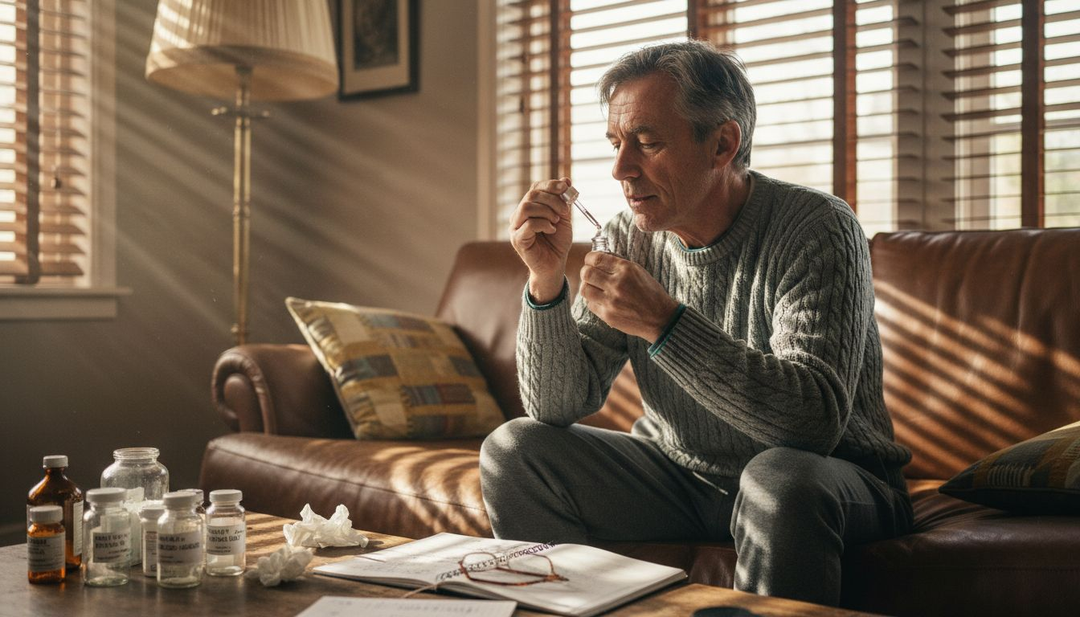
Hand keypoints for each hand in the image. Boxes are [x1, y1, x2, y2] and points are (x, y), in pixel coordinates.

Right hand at [509, 178, 574, 302]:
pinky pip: (528, 224)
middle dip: (552, 200)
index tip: (566, 187)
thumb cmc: (557, 243)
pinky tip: (551, 230)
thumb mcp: (563, 218)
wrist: (555, 265)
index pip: (535, 188)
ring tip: (556, 222)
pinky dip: (544, 224)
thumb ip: (563, 201)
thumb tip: (566, 180)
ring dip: (547, 211)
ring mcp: (515, 227)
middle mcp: (519, 215)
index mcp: (529, 208)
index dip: (551, 185)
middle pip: (531, 195)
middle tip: (564, 211)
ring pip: (527, 207)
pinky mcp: (517, 240)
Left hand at [579, 252, 679, 341]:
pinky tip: (600, 299)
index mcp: (626, 269)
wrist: (661, 318)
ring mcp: (611, 301)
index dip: (589, 258)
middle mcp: (617, 284)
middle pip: (586, 273)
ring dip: (587, 286)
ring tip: (593, 287)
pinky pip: (590, 304)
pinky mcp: (608, 315)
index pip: (596, 258)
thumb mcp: (639, 271)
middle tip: (589, 274)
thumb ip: (618, 264)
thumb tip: (599, 257)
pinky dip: (592, 300)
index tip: (590, 261)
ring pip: (585, 289)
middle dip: (585, 271)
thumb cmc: (650, 293)